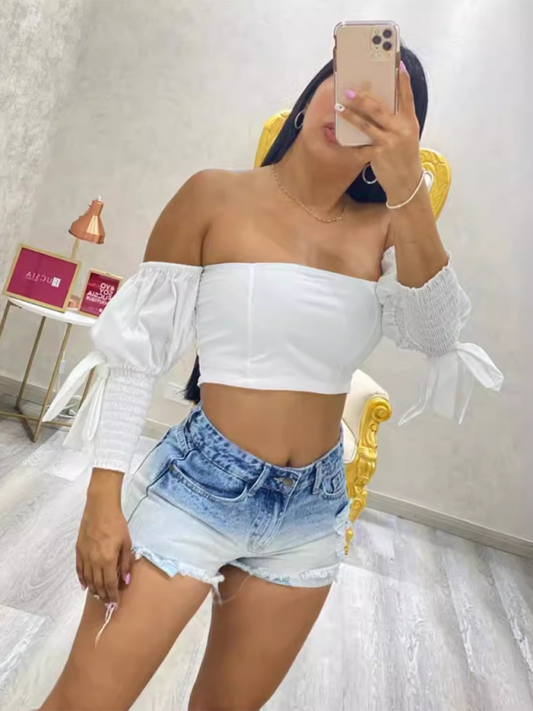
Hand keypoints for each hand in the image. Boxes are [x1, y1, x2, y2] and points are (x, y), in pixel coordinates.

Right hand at [76, 485, 132, 604]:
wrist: (100, 509)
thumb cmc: (116, 525)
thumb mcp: (126, 543)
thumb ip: (125, 563)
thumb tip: (125, 581)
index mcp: (107, 560)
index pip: (109, 584)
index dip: (112, 595)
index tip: (115, 603)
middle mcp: (94, 562)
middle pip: (97, 584)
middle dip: (103, 595)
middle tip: (108, 603)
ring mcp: (84, 557)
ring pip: (88, 579)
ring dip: (93, 590)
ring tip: (98, 596)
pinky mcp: (78, 551)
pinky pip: (79, 570)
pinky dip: (82, 579)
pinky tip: (85, 585)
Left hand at [336, 63, 422, 203]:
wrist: (406, 182)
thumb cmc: (405, 156)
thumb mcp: (407, 135)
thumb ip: (397, 120)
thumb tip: (381, 104)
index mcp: (409, 121)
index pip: (407, 97)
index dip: (403, 81)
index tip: (397, 65)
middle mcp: (400, 129)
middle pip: (379, 109)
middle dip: (362, 98)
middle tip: (348, 90)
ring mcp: (389, 142)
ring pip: (366, 125)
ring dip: (350, 115)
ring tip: (338, 107)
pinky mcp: (378, 154)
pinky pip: (361, 144)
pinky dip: (350, 140)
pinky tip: (339, 133)